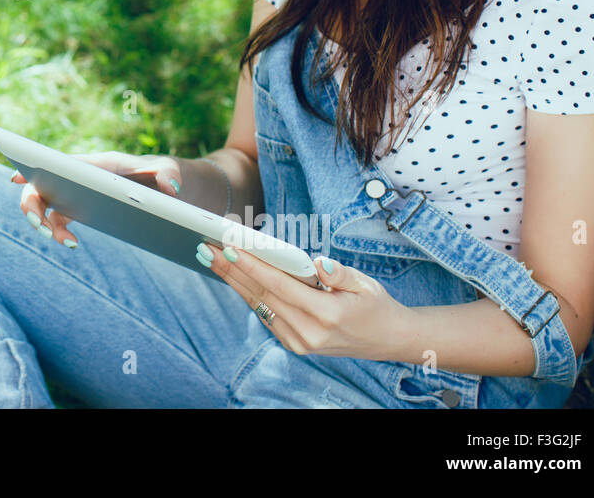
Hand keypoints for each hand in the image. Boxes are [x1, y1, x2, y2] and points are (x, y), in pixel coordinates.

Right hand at [11, 151, 185, 248]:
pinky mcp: (83, 210)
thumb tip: (169, 188)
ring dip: (45, 224)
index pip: (59, 162)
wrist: (175, 189)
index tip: (16, 178)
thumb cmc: (167, 174)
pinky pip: (60, 220)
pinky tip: (73, 244)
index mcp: (97, 163)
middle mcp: (81, 176)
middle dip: (32, 205)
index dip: (34, 167)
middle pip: (42, 185)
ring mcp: (79, 194)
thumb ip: (171, 174)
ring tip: (65, 242)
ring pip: (47, 206)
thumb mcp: (174, 171)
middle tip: (39, 225)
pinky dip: (59, 232)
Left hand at [202, 245, 411, 360]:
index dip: (253, 266)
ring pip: (259, 305)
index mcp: (327, 315)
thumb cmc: (375, 305)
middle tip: (205, 247)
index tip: (229, 248)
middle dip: (231, 270)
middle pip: (262, 295)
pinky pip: (265, 314)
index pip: (280, 286)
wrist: (388, 340)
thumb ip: (340, 273)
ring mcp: (299, 343)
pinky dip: (247, 293)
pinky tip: (232, 275)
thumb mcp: (365, 284)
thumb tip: (317, 262)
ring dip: (233, 281)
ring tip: (210, 258)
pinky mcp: (294, 344)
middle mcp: (309, 333)